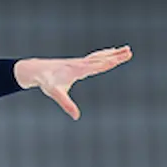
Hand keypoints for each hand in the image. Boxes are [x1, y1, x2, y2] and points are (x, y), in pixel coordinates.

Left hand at [14, 45, 132, 120]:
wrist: (37, 70)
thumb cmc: (46, 82)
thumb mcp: (55, 94)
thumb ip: (66, 104)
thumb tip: (76, 116)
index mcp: (77, 70)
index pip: (94, 66)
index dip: (106, 63)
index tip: (117, 59)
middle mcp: (80, 63)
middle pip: (101, 58)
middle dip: (115, 55)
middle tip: (129, 51)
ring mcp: (80, 62)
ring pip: (99, 56)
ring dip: (113, 53)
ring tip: (126, 49)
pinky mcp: (79, 63)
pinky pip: (95, 57)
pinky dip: (105, 54)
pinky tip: (111, 52)